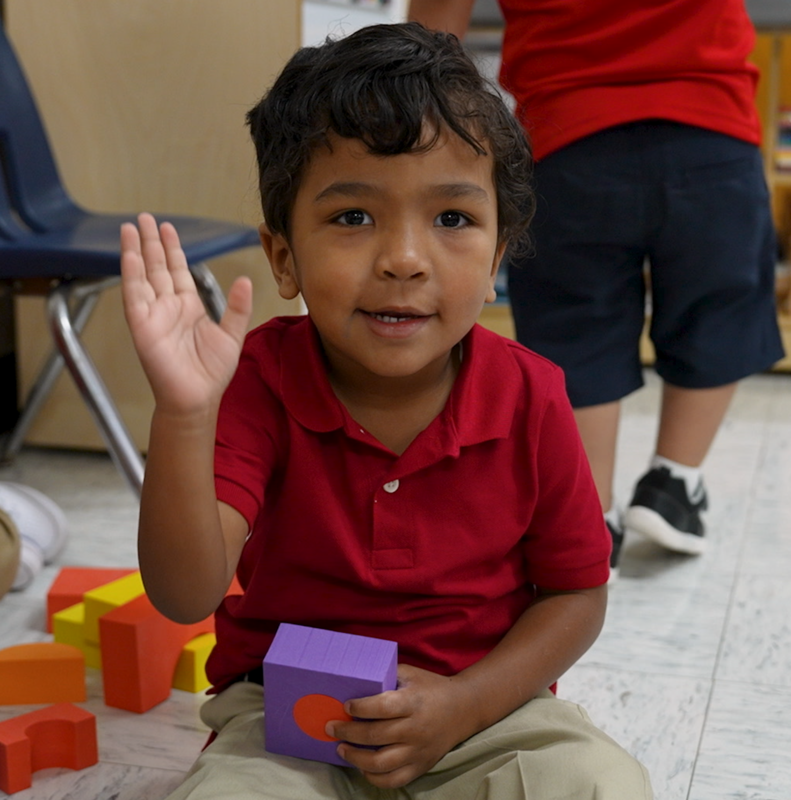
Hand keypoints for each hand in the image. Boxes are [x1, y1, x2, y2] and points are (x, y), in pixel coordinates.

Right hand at [120, 213, 252, 415]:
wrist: (197, 398)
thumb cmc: (212, 372)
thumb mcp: (232, 335)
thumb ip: (237, 307)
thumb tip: (245, 279)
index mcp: (189, 307)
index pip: (178, 271)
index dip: (173, 249)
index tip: (168, 228)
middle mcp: (169, 307)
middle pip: (158, 267)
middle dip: (152, 242)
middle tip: (145, 217)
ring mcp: (154, 315)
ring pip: (143, 275)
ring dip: (136, 251)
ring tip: (131, 227)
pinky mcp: (142, 326)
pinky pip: (135, 295)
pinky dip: (131, 274)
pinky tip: (130, 254)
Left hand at [327, 664, 475, 788]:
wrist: (464, 708)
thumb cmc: (431, 687)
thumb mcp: (410, 674)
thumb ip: (386, 676)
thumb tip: (354, 677)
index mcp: (413, 702)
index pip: (381, 708)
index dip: (360, 708)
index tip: (345, 706)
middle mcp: (416, 729)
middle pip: (375, 736)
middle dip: (347, 732)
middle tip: (331, 727)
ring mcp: (418, 751)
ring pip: (381, 763)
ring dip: (355, 758)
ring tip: (341, 748)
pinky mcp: (421, 766)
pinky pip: (393, 780)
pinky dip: (373, 777)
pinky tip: (361, 766)